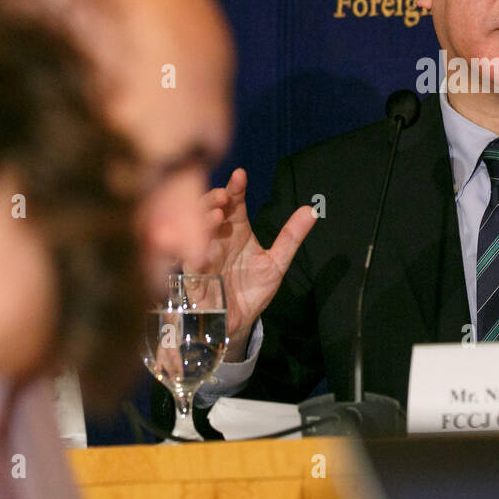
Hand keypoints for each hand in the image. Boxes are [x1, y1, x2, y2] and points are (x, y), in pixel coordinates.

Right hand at [191, 168, 316, 360]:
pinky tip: (201, 244)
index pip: (234, 203)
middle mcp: (216, 238)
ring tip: (217, 214)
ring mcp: (202, 254)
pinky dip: (191, 249)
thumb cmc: (252, 290)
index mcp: (235, 230)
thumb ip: (291, 236)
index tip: (240, 175)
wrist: (237, 323)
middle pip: (208, 209)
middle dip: (213, 198)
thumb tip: (312, 210)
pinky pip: (186, 260)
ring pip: (193, 230)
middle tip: (225, 194)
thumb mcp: (276, 262)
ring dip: (202, 220)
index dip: (236, 188)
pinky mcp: (192, 276)